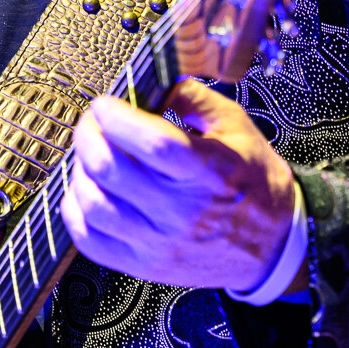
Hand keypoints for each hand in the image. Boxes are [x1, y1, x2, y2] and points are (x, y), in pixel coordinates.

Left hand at [61, 79, 295, 291]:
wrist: (272, 245)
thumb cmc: (253, 182)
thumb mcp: (235, 126)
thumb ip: (192, 96)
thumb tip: (148, 81)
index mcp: (209, 171)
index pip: (152, 142)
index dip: (117, 116)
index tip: (106, 104)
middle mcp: (182, 211)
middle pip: (111, 170)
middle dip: (88, 135)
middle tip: (93, 123)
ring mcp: (160, 243)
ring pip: (93, 205)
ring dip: (79, 171)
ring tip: (91, 156)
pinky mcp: (145, 266)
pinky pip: (91, 240)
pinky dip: (75, 210)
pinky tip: (87, 190)